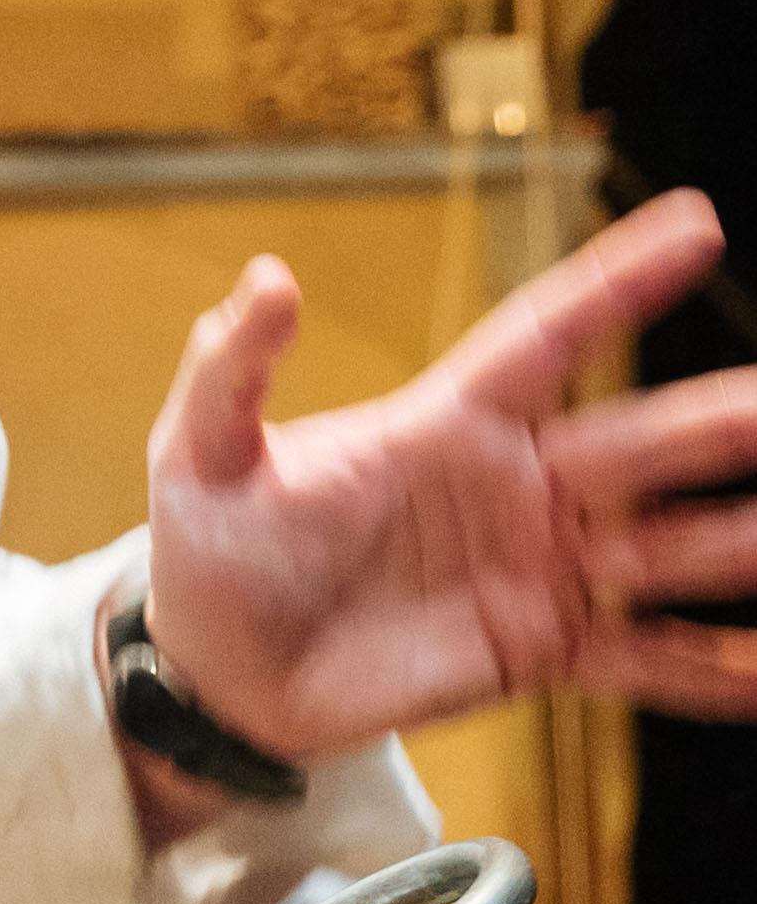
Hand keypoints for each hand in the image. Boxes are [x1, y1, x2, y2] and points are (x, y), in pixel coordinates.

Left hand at [144, 188, 756, 757]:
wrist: (212, 678)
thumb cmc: (208, 553)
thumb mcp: (200, 457)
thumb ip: (231, 371)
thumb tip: (266, 277)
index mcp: (446, 424)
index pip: (548, 334)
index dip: (618, 281)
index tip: (696, 225)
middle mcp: (515, 487)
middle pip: (640, 442)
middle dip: (718, 421)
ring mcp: (538, 568)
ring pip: (667, 548)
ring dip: (735, 542)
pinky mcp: (539, 650)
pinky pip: (646, 658)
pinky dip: (713, 667)